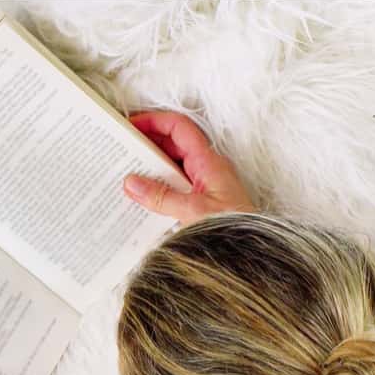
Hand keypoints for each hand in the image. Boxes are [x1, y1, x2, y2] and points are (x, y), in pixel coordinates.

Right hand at [123, 109, 254, 221]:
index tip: (131, 126)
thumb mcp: (193, 212)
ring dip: (151, 169)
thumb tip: (131, 183)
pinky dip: (160, 189)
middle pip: (173, 145)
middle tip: (121, 151)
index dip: (154, 121)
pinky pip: (177, 188)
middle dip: (147, 145)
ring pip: (173, 167)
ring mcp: (206, 186)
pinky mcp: (203, 203)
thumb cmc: (234, 230)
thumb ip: (162, 198)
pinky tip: (143, 200)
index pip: (179, 127)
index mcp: (208, 162)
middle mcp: (208, 169)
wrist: (252, 254)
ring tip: (125, 175)